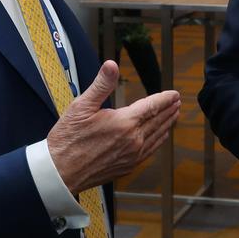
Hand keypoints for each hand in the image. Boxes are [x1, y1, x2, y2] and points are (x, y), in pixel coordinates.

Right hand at [47, 60, 180, 192]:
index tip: (174, 93)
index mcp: (124, 123)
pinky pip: (150, 151)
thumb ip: (101, 85)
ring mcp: (132, 155)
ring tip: (174, 115)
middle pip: (157, 121)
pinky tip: (161, 137)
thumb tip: (111, 65)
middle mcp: (133, 140)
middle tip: (177, 101)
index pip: (151, 106)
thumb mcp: (81, 106)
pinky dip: (159, 141)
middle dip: (169, 109)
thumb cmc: (68, 139)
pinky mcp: (128, 166)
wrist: (60, 172)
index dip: (164, 98)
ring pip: (157, 137)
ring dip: (167, 124)